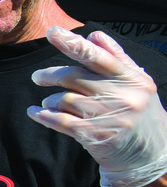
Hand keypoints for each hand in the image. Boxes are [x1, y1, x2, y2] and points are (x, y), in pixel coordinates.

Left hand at [29, 26, 166, 186]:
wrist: (149, 154)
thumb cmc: (138, 112)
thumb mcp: (136, 83)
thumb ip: (115, 58)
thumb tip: (94, 35)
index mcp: (132, 78)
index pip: (98, 56)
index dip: (73, 43)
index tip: (52, 33)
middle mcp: (121, 95)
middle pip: (74, 77)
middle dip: (50, 75)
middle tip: (38, 77)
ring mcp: (108, 116)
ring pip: (64, 100)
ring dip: (50, 100)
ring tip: (50, 103)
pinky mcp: (95, 135)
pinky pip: (60, 121)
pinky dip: (43, 115)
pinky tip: (36, 112)